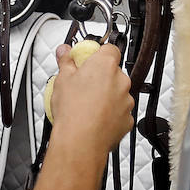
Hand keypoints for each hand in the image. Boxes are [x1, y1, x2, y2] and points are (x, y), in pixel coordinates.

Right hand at [47, 42, 132, 156]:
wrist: (80, 141)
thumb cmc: (73, 111)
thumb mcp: (62, 79)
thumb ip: (66, 61)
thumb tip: (65, 51)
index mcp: (105, 65)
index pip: (110, 49)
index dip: (98, 53)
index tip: (87, 60)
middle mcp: (121, 80)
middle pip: (113, 72)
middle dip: (100, 77)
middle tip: (83, 85)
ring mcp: (126, 100)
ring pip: (117, 92)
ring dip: (106, 96)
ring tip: (87, 105)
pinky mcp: (128, 119)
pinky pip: (119, 111)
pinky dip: (110, 113)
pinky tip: (95, 118)